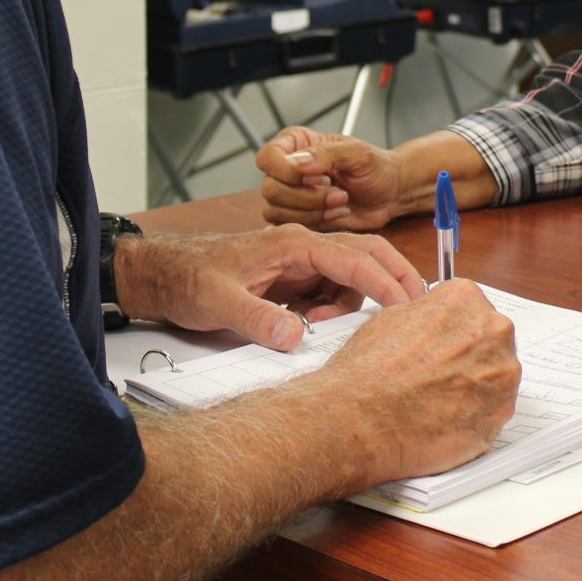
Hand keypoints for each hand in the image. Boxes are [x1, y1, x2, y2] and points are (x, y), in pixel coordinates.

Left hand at [114, 226, 425, 350]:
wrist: (164, 275)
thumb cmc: (189, 277)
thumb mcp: (218, 301)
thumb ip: (258, 318)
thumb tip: (296, 336)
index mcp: (293, 244)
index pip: (351, 258)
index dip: (382, 282)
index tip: (406, 306)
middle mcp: (302, 250)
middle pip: (365, 254)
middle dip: (393, 276)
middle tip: (417, 306)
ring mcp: (298, 265)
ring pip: (348, 278)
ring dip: (352, 303)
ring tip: (323, 328)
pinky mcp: (292, 283)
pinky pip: (328, 294)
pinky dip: (332, 312)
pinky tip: (310, 329)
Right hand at [257, 126, 406, 230]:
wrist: (390, 194)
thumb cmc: (375, 167)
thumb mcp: (357, 153)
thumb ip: (327, 153)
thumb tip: (297, 163)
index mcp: (296, 144)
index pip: (267, 158)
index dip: (288, 172)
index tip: (321, 176)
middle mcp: (287, 169)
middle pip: (270, 189)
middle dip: (307, 196)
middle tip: (337, 191)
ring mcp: (290, 195)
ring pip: (276, 211)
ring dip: (312, 211)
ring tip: (340, 201)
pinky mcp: (297, 217)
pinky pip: (288, 227)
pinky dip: (315, 223)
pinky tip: (337, 213)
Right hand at [319, 280, 521, 482]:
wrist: (363, 420)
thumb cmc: (369, 372)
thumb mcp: (392, 317)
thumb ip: (427, 314)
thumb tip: (433, 323)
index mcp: (465, 299)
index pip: (472, 307)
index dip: (454, 328)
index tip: (445, 343)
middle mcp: (493, 332)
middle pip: (491, 340)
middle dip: (470, 356)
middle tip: (439, 373)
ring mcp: (503, 375)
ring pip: (496, 377)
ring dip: (475, 386)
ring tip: (438, 399)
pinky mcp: (502, 414)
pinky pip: (494, 410)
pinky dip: (475, 415)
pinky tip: (446, 418)